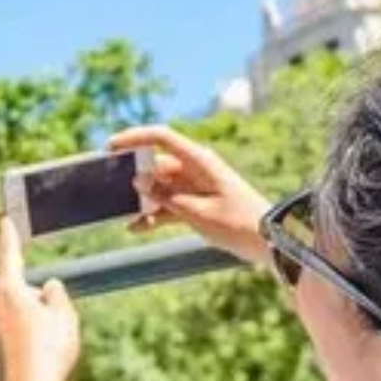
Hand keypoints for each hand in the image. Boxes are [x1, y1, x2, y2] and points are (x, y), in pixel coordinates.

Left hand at [0, 215, 80, 380]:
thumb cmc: (49, 352)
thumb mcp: (65, 317)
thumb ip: (56, 295)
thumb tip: (48, 288)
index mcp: (8, 291)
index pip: (9, 254)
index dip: (8, 234)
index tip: (2, 217)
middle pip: (14, 297)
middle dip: (29, 307)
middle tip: (48, 332)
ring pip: (8, 323)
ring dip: (22, 331)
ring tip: (39, 354)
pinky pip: (1, 346)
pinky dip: (13, 352)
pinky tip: (27, 367)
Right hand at [110, 124, 273, 266]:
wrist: (270, 242)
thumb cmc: (238, 224)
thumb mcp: (197, 212)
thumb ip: (165, 196)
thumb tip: (138, 180)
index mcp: (199, 160)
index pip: (161, 138)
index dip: (134, 138)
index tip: (110, 147)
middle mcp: (196, 168)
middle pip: (157, 165)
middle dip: (136, 179)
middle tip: (110, 192)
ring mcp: (196, 186)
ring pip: (161, 188)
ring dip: (144, 202)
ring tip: (125, 218)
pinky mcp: (198, 203)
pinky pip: (170, 204)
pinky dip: (156, 215)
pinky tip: (136, 229)